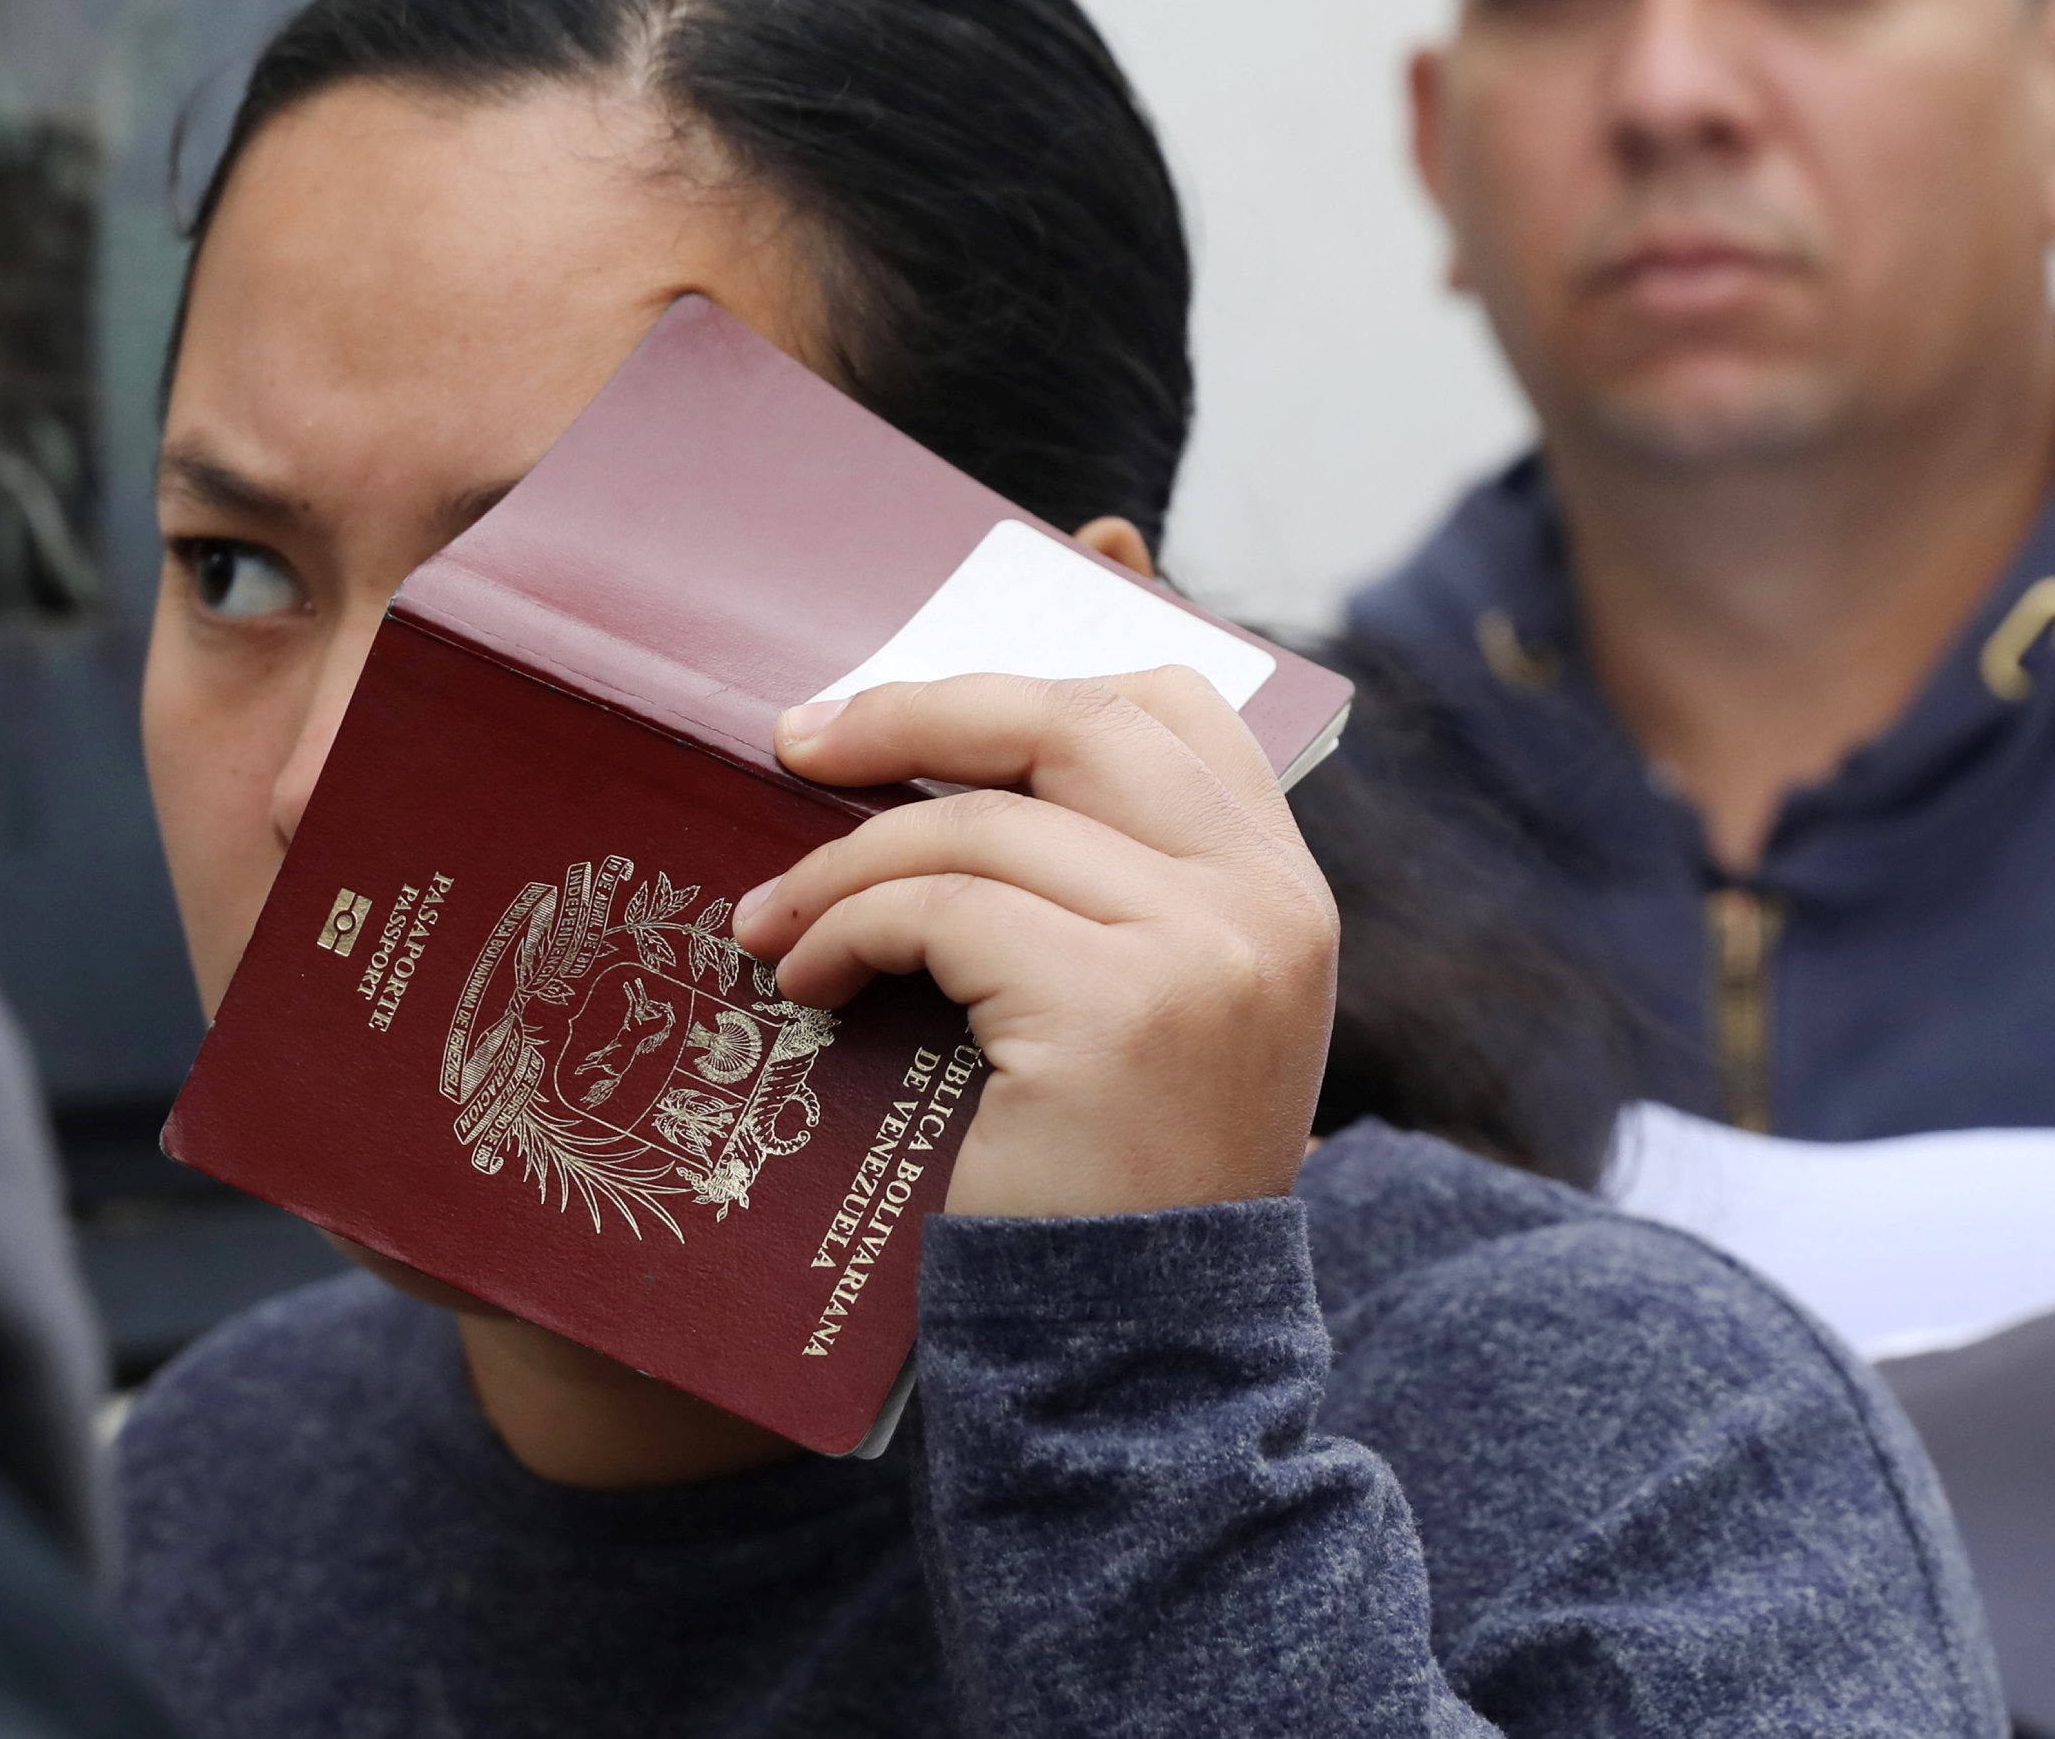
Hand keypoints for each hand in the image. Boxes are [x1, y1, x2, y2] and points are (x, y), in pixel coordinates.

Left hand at [730, 668, 1338, 1220]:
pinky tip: (806, 980)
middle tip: (795, 742)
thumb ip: (1109, 896)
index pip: (1173, 707)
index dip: (1027, 688)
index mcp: (1284, 890)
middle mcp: (1266, 904)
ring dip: (845, 860)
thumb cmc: (1109, 1194)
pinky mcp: (1117, 1011)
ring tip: (770, 921)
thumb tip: (942, 773)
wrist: (1138, 1366)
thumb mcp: (1153, 1017)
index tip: (906, 717)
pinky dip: (847, 927)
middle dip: (915, 714)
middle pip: (1073, 721)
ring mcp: (1205, 951)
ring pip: (984, 823)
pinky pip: (942, 909)